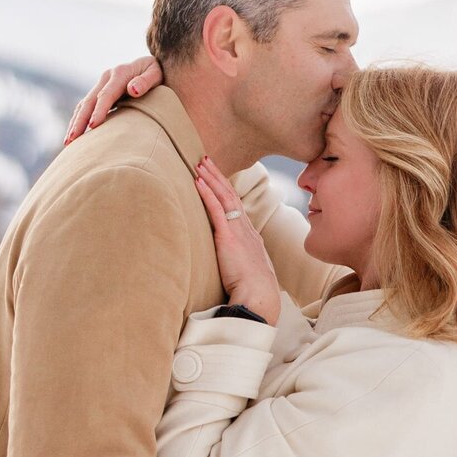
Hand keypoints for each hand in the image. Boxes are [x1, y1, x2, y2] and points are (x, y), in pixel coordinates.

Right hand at [64, 56, 162, 143]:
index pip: (106, 95)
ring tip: (68, 142)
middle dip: (80, 121)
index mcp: (119, 73)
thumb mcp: (156, 73)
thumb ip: (146, 81)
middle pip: (89, 101)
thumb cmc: (157, 73)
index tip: (93, 126)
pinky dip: (77, 120)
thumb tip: (132, 90)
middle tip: (73, 139)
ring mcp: (101, 85)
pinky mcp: (99, 93)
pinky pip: (85, 107)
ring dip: (75, 123)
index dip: (99, 110)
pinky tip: (74, 135)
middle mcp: (106, 78)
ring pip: (83, 105)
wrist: (151, 66)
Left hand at [194, 156, 281, 325]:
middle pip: (231, 194)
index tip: (217, 176)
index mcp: (251, 236)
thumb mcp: (249, 272)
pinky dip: (207, 193)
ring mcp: (238, 230)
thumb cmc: (254, 292)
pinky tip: (197, 181)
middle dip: (218, 176)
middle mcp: (246, 228)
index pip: (237, 206)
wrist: (260, 297)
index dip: (226, 189)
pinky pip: (216, 209)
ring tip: (200, 163)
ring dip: (211, 178)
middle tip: (206, 159)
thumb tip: (232, 266)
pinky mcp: (228, 237)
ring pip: (224, 196)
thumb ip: (240, 263)